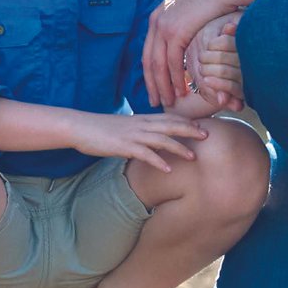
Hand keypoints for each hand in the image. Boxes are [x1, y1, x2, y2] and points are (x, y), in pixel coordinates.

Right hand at [96, 110, 211, 174]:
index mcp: (140, 119)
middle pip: (169, 124)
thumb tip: (149, 143)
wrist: (80, 126)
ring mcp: (132, 134)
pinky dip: (158, 161)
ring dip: (178, 147)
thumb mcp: (123, 128)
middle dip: (189, 129)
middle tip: (207, 135)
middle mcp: (140, 124)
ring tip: (193, 156)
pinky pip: (144, 153)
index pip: (168, 117)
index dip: (185, 121)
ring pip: (161, 138)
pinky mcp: (124, 145)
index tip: (201, 125)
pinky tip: (168, 169)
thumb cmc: (100, 129)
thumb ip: (138, 133)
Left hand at [142, 0, 285, 111]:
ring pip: (158, 65)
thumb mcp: (188, 13)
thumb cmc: (211, 1)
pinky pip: (172, 62)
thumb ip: (181, 27)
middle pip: (149, 60)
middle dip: (151, 84)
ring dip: (163, 86)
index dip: (149, 73)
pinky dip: (175, 79)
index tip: (153, 89)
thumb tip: (180, 46)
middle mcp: (156, 21)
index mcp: (157, 17)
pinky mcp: (175, 31)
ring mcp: (164, 26)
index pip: (148, 51)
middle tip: (154, 102)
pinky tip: (182, 91)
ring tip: (169, 102)